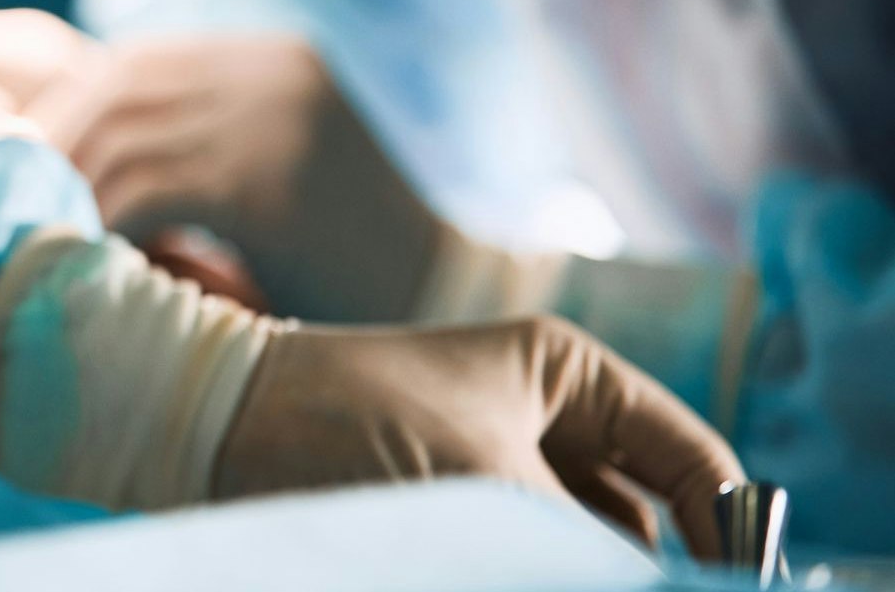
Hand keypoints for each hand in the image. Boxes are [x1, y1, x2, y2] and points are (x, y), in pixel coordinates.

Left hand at [31, 34, 440, 321]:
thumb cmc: (343, 255)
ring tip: (47, 239)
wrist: (451, 296)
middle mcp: (266, 70)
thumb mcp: (266, 172)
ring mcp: (271, 117)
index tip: (20, 167)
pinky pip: (150, 190)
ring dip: (72, 191)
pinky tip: (96, 261)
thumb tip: (63, 155)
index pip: (129, 62)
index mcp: (266, 58)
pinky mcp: (269, 178)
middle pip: (112, 86)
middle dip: (52, 145)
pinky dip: (108, 225)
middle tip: (12, 206)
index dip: (63, 111)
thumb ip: (190, 144)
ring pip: (122, 138)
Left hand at [216, 316, 744, 558]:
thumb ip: (582, 544)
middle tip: (627, 586)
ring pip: (582, 542)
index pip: (687, 456)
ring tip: (538, 566)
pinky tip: (522, 572)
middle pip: (643, 511)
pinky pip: (526, 554)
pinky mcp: (452, 507)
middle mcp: (541, 413)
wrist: (216, 423)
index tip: (728, 588)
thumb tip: (650, 574)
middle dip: (644, 562)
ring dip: (582, 568)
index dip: (722, 526)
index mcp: (565, 374)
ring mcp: (497, 462)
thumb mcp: (485, 485)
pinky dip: (537, 569)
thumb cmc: (347, 421)